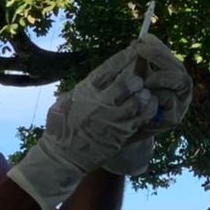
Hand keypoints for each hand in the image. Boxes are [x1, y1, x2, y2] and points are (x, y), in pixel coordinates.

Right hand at [9, 44, 155, 209]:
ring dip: (144, 93)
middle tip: (139, 77)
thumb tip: (93, 79)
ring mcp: (113, 119)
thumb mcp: (62, 104)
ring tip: (144, 92)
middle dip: (136, 77)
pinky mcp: (122, 133)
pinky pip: (142, 117)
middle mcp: (101, 104)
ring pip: (139, 100)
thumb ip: (79, 90)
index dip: (124, 57)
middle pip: (128, 83)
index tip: (134, 50)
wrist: (63, 158)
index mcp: (86, 92)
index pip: (109, 69)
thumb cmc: (60, 129)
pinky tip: (149, 105)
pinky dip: (149, 109)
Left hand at [133, 35, 191, 135]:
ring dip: (161, 75)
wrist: (124, 131)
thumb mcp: (132, 80)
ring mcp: (180, 104)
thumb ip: (136, 64)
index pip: (170, 58)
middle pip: (179, 67)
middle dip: (160, 56)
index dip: (159, 47)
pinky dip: (156, 94)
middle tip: (141, 50)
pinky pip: (169, 99)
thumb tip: (136, 42)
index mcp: (171, 78)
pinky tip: (143, 94)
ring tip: (144, 78)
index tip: (144, 38)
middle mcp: (180, 89)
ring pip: (181, 81)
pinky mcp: (173, 119)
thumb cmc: (130, 102)